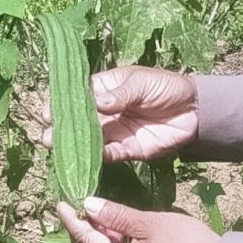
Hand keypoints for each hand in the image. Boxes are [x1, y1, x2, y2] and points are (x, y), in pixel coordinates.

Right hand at [30, 65, 198, 160]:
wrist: (195, 111)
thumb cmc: (167, 87)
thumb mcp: (142, 83)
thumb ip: (121, 94)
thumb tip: (98, 103)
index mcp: (106, 88)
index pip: (78, 95)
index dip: (62, 103)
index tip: (49, 111)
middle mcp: (106, 111)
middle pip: (79, 120)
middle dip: (62, 127)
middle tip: (47, 135)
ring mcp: (115, 131)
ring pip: (89, 139)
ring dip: (74, 145)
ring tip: (55, 148)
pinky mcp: (127, 149)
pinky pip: (108, 154)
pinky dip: (96, 157)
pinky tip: (84, 159)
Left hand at [56, 196, 218, 242]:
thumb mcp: (149, 223)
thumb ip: (115, 215)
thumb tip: (87, 205)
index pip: (85, 241)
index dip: (72, 220)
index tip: (60, 203)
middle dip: (83, 231)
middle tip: (78, 207)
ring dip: (99, 241)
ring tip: (98, 216)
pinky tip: (116, 234)